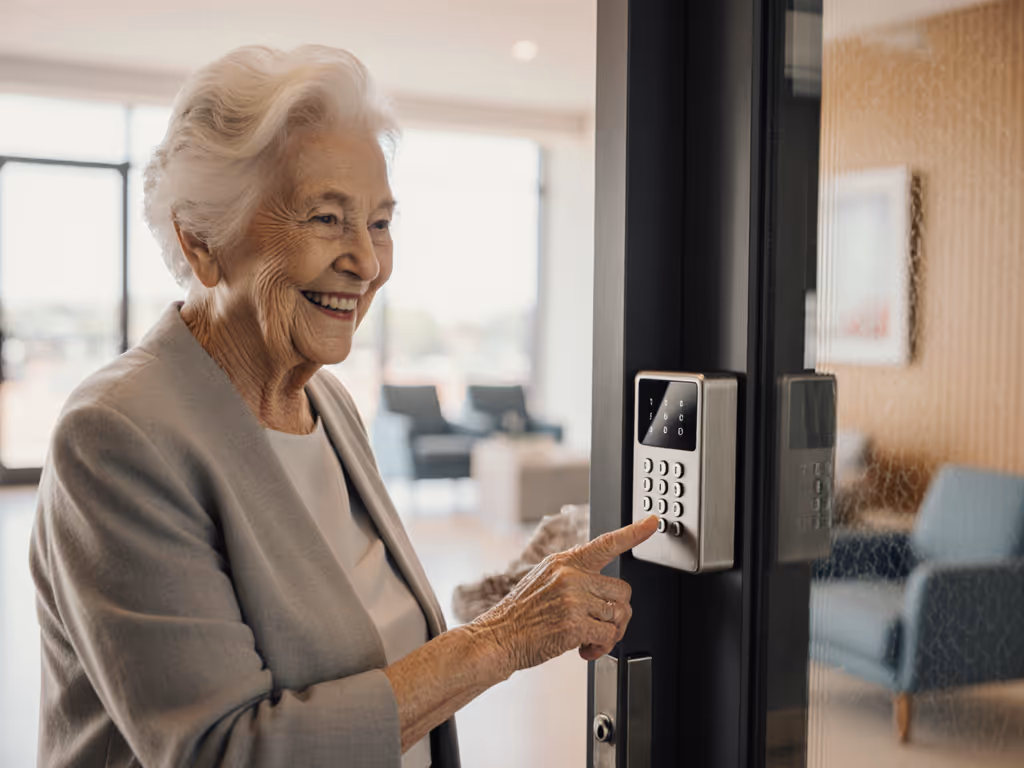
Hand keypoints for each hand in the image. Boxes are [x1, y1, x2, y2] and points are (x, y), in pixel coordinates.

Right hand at [473, 516, 658, 673]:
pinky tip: (583, 649)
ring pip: (618, 615)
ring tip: (589, 639)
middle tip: (602, 625)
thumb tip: (602, 591)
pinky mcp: (574, 623)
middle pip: (622, 590)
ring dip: (609, 633)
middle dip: (618, 612)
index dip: (633, 532)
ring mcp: (573, 598)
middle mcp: (570, 576)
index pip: (605, 543)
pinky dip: (600, 647)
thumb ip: (573, 577)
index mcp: (565, 562)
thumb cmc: (521, 614)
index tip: (653, 522)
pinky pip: (608, 635)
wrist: (499, 637)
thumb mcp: (543, 580)